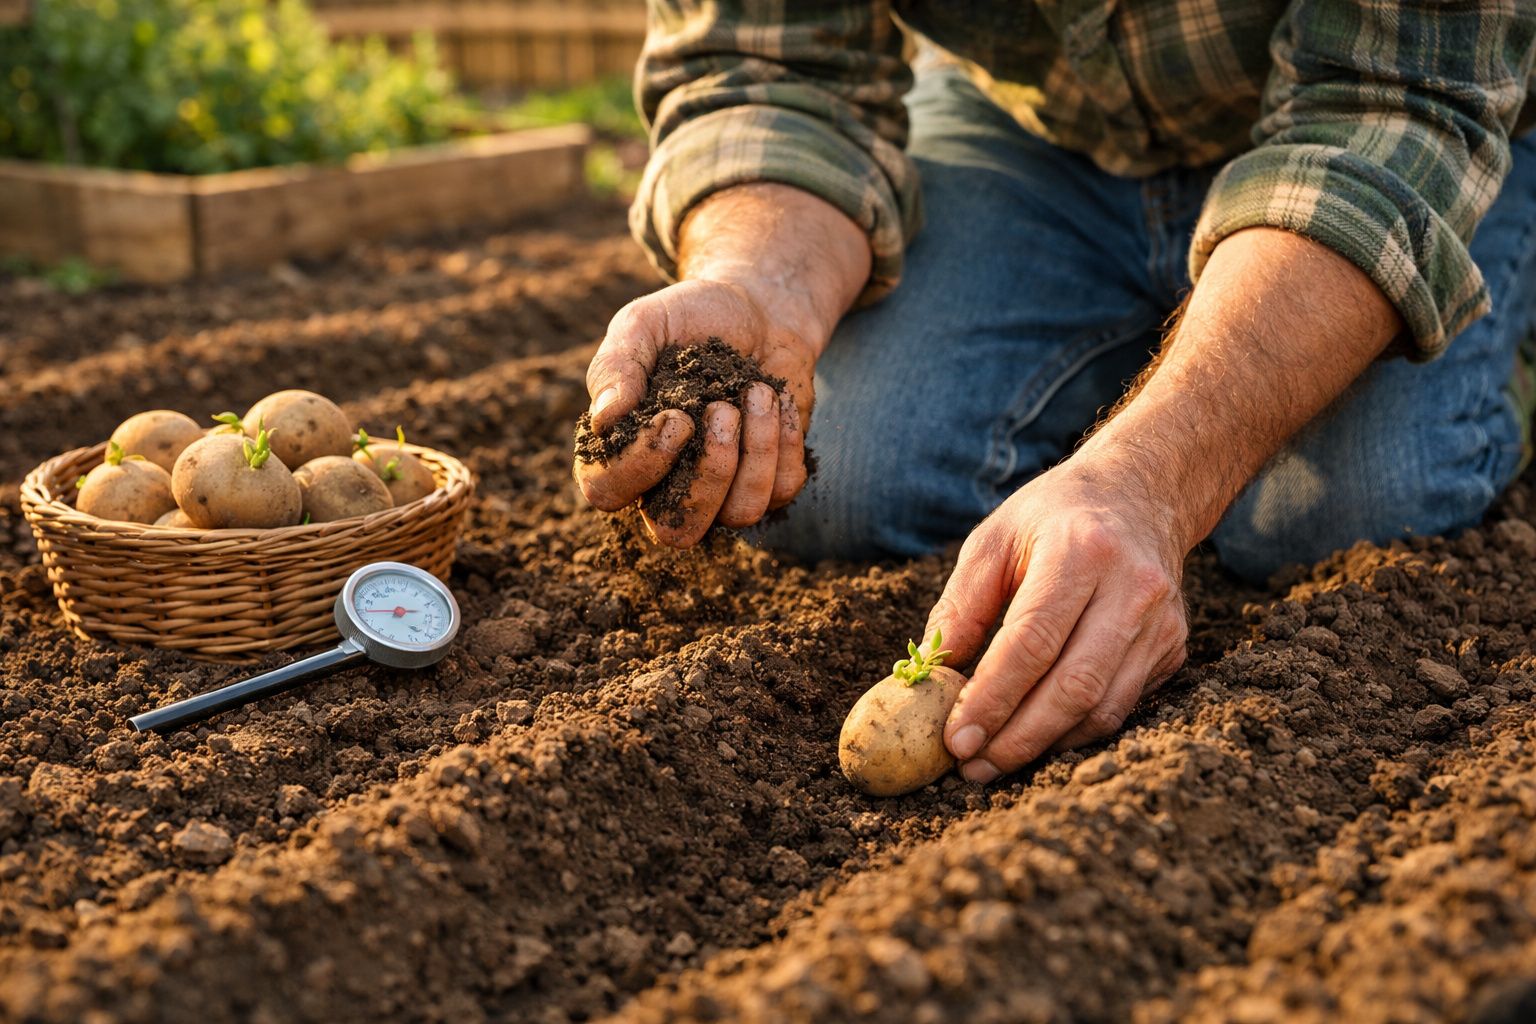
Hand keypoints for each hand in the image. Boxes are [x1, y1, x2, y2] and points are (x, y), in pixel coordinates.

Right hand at [575, 277, 815, 545]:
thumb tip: (603, 420)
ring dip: (755, 451)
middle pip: (677, 532)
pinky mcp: (770, 481)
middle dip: (709, 473)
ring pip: (739, 515)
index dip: (640, 465)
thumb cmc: (689, 318)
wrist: (757, 307)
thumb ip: (616, 366)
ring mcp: (722, 490)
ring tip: (756, 391)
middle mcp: (668, 483)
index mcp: (621, 449)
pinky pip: (782, 489)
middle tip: (721, 410)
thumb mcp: (644, 325)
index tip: (676, 416)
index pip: (607, 492)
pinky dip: (784, 437)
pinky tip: (774, 395)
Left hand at [924, 455, 1189, 782]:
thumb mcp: (993, 540)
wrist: (1141, 493)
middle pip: (1074, 686)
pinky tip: (1037, 739)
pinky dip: (1076, 732)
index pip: (1032, 641)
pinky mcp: (1173, 647)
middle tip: (972, 769)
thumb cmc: (1052, 517)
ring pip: (1103, 708)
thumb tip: (934, 676)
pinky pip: (1122, 706)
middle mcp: (1132, 587)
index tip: (955, 740)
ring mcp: (1161, 621)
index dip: (992, 698)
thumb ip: (961, 607)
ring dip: (1046, 747)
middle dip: (1018, 739)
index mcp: (1081, 551)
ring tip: (995, 763)